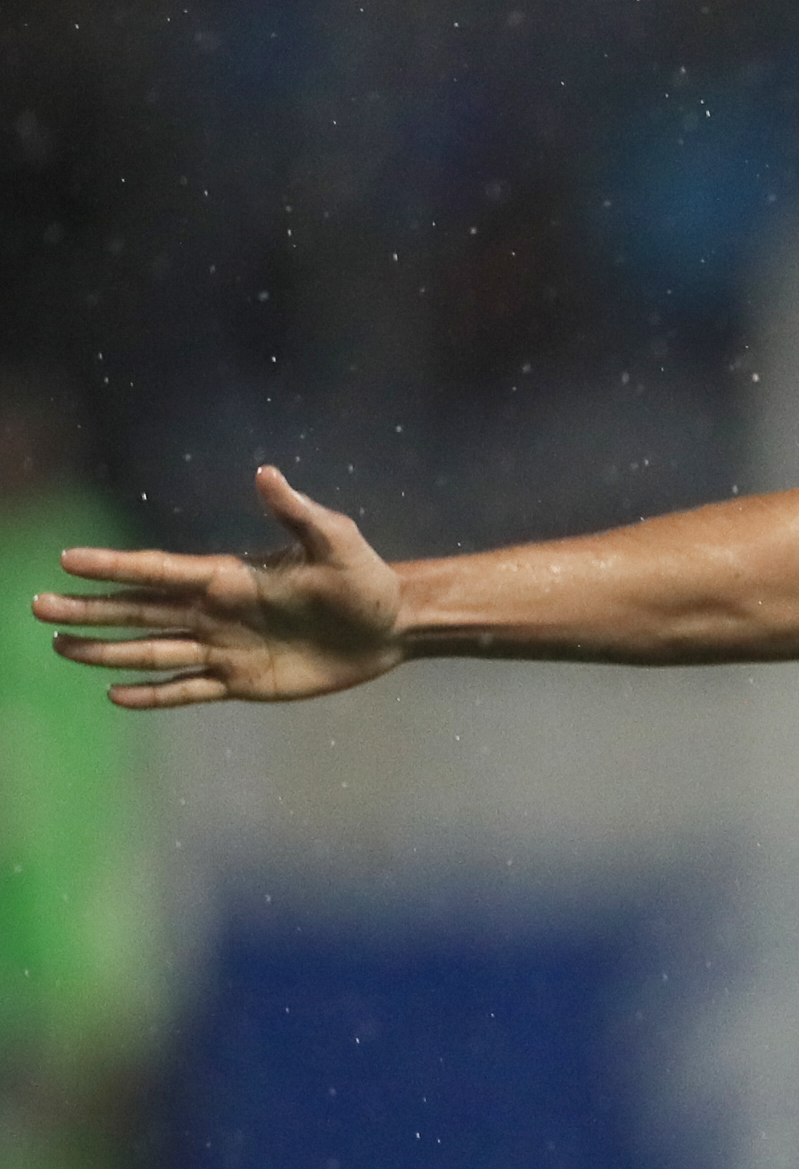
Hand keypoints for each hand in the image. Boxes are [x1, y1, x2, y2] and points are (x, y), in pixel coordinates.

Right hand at [32, 467, 403, 706]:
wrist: (391, 625)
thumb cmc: (364, 578)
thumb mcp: (335, 540)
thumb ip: (297, 512)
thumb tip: (267, 474)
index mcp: (229, 576)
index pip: (158, 569)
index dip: (114, 566)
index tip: (67, 559)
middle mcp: (216, 612)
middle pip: (139, 611)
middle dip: (89, 609)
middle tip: (38, 607)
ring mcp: (225, 648)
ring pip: (152, 650)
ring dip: (106, 651)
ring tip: (61, 648)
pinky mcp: (243, 682)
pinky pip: (188, 689)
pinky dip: (153, 695)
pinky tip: (115, 694)